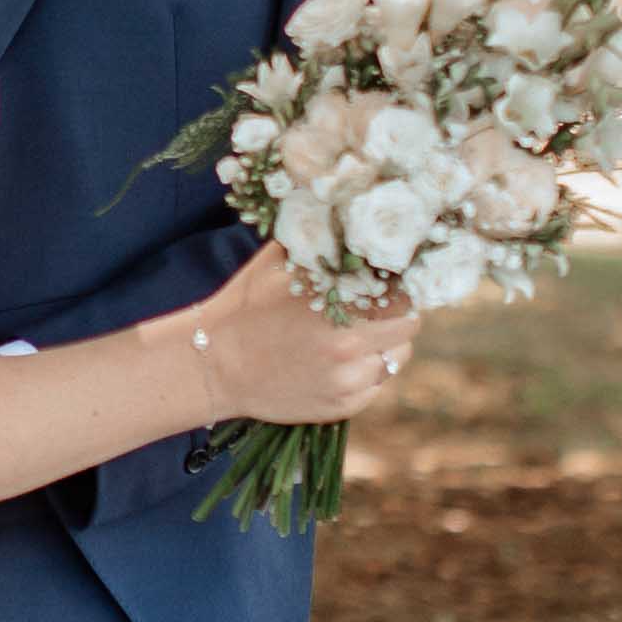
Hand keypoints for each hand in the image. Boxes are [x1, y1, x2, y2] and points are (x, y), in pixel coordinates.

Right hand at [189, 244, 415, 429]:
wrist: (213, 366)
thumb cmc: (246, 308)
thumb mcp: (277, 264)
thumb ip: (317, 241)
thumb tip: (349, 214)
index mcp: (337, 307)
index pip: (403, 294)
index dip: (404, 284)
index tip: (397, 280)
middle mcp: (348, 347)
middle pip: (408, 328)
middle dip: (399, 314)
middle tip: (383, 307)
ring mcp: (346, 383)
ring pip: (396, 359)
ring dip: (386, 345)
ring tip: (358, 335)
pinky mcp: (341, 408)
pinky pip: (375, 386)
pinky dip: (366, 373)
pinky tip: (339, 361)